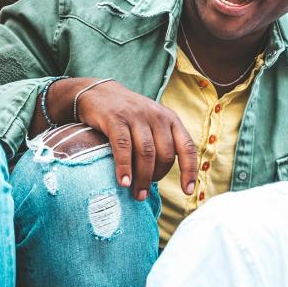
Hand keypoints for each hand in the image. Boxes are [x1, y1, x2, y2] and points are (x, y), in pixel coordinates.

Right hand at [72, 80, 197, 200]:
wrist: (98, 92)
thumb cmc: (127, 115)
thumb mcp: (151, 122)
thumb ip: (161, 141)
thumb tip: (162, 176)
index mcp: (170, 118)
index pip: (186, 147)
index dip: (189, 170)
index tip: (187, 191)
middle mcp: (156, 115)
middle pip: (165, 154)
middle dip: (157, 177)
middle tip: (145, 193)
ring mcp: (136, 115)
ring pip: (146, 153)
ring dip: (143, 178)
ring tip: (137, 194)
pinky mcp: (115, 118)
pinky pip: (123, 147)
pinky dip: (124, 167)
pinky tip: (123, 182)